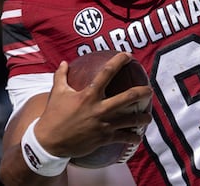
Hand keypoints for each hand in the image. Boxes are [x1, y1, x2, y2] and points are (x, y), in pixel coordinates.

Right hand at [34, 53, 152, 157]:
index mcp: (89, 94)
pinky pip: (123, 137)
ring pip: (131, 120)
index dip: (119, 61)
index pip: (107, 72)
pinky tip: (138, 137)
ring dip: (143, 118)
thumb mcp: (56, 93)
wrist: (49, 143)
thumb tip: (65, 62)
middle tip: (150, 90)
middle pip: (128, 97)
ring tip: (148, 117)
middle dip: (143, 92)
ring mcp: (104, 124)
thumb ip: (61, 76)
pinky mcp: (104, 138)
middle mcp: (99, 108)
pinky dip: (133, 137)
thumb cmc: (53, 116)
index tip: (129, 55)